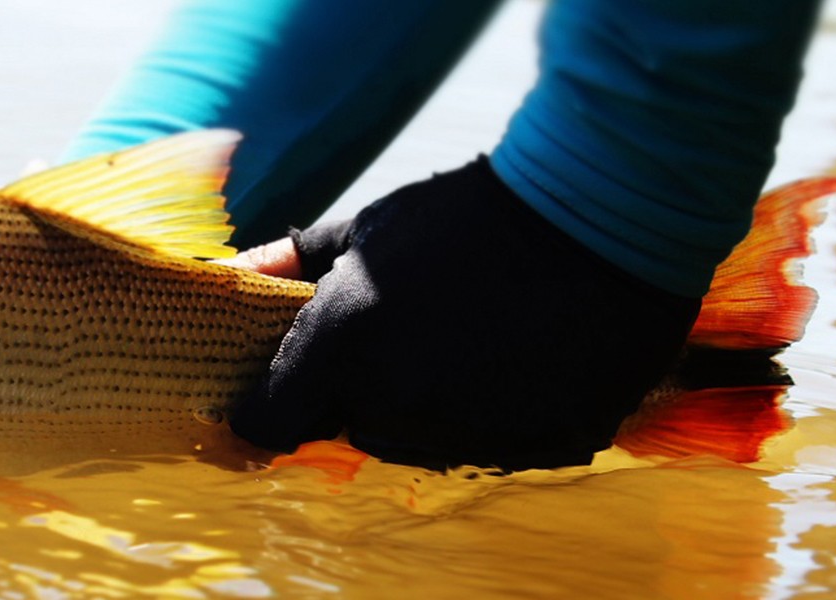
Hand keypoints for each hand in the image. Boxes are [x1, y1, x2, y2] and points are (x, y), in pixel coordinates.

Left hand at [226, 158, 701, 470]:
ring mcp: (473, 430)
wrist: (603, 210)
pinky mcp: (543, 444)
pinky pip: (497, 446)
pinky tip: (523, 357)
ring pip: (422, 442)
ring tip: (471, 336)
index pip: (268, 423)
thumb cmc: (470, 212)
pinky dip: (501, 414)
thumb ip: (292, 267)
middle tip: (407, 330)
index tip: (283, 390)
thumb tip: (232, 274)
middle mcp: (399, 401)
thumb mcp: (367, 229)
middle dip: (362, 390)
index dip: (271, 407)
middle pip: (352, 428)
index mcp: (343, 347)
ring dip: (430, 405)